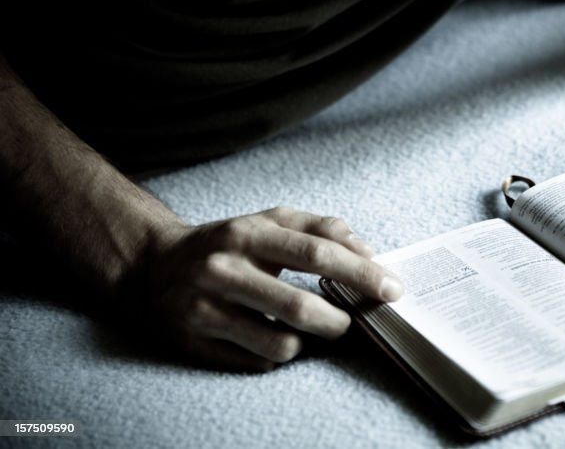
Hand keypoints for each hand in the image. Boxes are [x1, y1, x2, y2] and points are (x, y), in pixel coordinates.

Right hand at [144, 207, 402, 371]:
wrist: (153, 267)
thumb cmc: (228, 242)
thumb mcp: (270, 221)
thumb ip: (322, 229)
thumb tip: (369, 253)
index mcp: (248, 233)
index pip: (316, 254)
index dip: (361, 273)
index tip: (392, 289)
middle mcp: (222, 270)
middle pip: (299, 306)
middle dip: (340, 321)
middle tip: (354, 322)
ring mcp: (204, 309)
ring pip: (280, 344)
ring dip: (309, 342)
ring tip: (310, 329)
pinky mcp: (193, 343)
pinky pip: (256, 362)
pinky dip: (277, 354)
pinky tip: (273, 337)